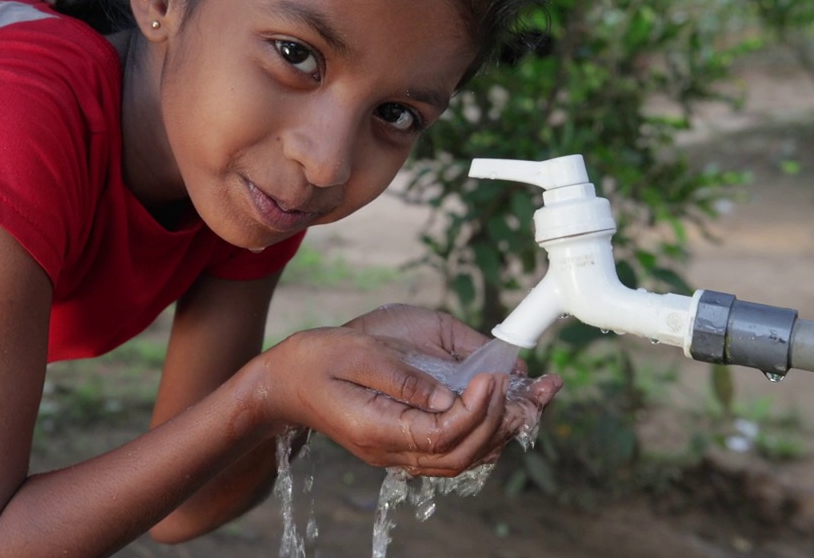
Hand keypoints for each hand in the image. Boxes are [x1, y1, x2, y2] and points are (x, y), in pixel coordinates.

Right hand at [252, 305, 561, 476]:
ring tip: (529, 400)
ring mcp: (397, 453)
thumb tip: (452, 394)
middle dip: (499, 422)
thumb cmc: (316, 360)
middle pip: (460, 455)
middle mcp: (391, 451)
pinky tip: (501, 408)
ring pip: (461, 460)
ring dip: (499, 432)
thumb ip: (405, 377)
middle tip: (520, 386)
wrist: (284, 384)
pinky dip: (483, 433)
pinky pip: (452, 452)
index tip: (491, 378)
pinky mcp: (403, 443)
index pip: (443, 436)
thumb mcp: (359, 354)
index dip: (477, 411)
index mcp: (379, 430)